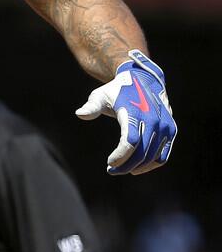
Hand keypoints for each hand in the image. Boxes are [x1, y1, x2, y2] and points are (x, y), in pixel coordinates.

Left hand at [76, 50, 175, 174]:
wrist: (143, 80)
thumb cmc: (118, 90)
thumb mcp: (101, 96)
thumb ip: (92, 107)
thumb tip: (79, 114)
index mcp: (135, 112)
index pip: (130, 142)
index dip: (120, 157)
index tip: (109, 163)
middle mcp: (153, 120)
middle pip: (141, 153)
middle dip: (125, 165)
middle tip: (112, 170)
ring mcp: (165, 126)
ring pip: (153, 157)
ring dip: (138, 167)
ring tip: (122, 169)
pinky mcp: (171, 130)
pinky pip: (163, 154)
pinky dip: (151, 164)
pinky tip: (137, 167)